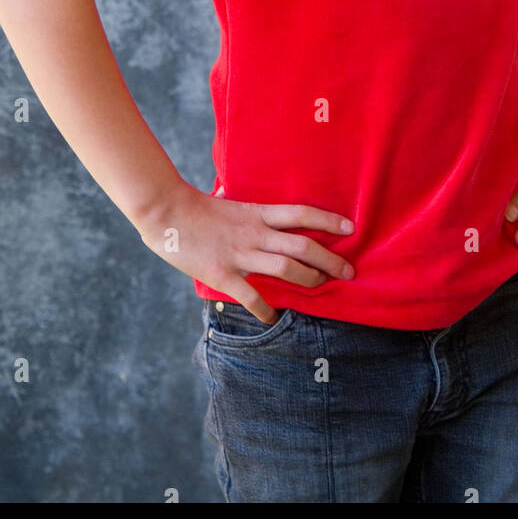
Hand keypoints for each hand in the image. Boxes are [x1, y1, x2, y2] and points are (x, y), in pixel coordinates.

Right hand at [135, 182, 355, 323]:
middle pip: (303, 246)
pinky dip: (266, 310)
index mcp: (258, 212)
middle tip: (348, 271)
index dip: (328, 220)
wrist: (167, 212)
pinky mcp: (223, 274)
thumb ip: (248, 207)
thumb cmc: (197, 207)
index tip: (350, 227)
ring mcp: (240, 254)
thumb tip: (253, 204)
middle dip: (330, 260)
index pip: (301, 214)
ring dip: (309, 280)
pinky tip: (274, 318)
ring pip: (285, 269)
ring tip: (321, 287)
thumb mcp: (230, 200)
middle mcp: (255, 233)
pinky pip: (251, 296)